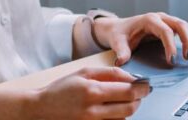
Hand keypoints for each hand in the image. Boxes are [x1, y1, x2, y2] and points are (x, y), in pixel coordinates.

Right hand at [29, 67, 150, 119]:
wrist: (41, 109)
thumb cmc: (61, 89)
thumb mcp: (83, 72)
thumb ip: (109, 73)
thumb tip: (132, 77)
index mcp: (92, 90)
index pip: (128, 91)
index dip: (142, 88)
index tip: (146, 85)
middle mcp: (93, 110)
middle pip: (130, 107)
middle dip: (139, 99)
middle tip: (140, 93)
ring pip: (124, 118)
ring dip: (129, 108)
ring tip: (123, 100)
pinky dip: (118, 117)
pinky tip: (112, 110)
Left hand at [94, 12, 187, 65]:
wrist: (119, 27)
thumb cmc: (120, 34)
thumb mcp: (118, 42)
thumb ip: (121, 51)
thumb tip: (122, 61)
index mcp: (149, 20)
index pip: (164, 31)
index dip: (170, 46)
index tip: (172, 61)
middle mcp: (160, 18)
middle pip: (180, 25)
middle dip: (187, 40)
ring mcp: (167, 21)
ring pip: (186, 26)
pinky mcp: (171, 26)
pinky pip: (187, 29)